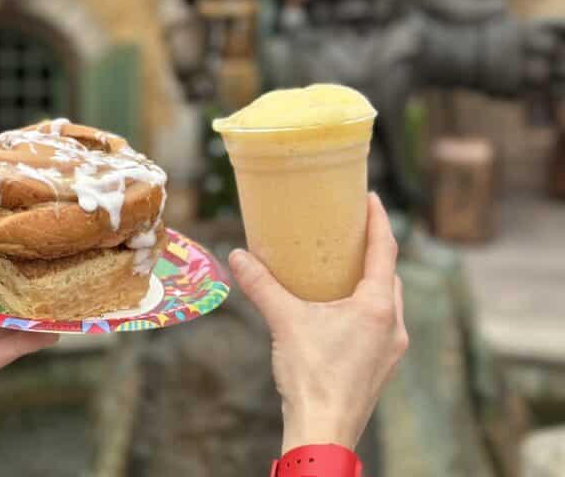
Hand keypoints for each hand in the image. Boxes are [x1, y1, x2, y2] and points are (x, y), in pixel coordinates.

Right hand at [229, 192, 407, 452]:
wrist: (323, 433)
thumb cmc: (311, 378)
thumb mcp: (284, 321)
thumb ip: (261, 286)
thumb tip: (237, 256)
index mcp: (377, 306)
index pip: (386, 250)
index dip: (379, 220)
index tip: (371, 197)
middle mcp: (392, 324)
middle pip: (390, 274)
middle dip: (376, 249)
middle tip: (354, 229)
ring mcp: (391, 348)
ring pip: (388, 300)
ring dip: (373, 279)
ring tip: (348, 265)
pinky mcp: (382, 365)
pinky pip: (382, 322)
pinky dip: (368, 304)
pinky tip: (343, 307)